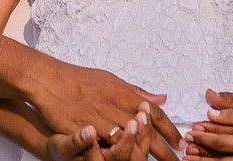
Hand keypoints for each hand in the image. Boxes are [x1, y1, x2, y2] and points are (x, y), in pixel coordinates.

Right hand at [31, 65, 182, 160]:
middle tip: (178, 160)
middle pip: (146, 132)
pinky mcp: (84, 130)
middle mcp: (116, 107)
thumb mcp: (112, 81)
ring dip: (142, 156)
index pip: (155, 114)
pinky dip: (115, 155)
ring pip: (128, 144)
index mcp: (125, 94)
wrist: (50, 80)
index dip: (170, 130)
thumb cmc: (80, 80)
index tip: (182, 143)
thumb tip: (161, 98)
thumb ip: (137, 92)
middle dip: (164, 150)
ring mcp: (100, 120)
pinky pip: (103, 147)